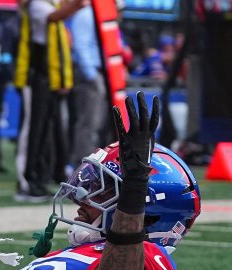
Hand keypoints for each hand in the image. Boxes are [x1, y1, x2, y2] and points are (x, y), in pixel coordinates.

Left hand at [112, 92, 159, 213]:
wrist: (137, 175)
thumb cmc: (141, 164)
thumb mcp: (148, 150)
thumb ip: (148, 141)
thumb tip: (150, 137)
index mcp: (150, 136)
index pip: (155, 119)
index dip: (155, 108)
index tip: (155, 98)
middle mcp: (144, 135)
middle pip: (145, 115)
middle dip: (143, 103)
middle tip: (140, 93)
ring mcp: (135, 137)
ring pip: (134, 118)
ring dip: (131, 107)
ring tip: (128, 97)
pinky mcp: (125, 140)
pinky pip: (121, 126)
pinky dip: (118, 116)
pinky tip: (115, 108)